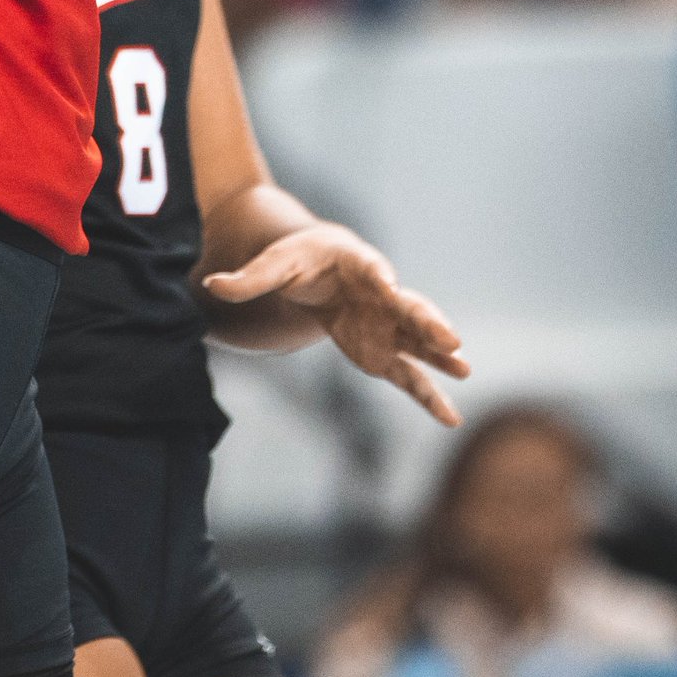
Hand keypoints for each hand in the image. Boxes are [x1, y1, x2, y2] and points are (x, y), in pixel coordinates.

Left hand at [204, 224, 470, 425]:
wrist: (321, 267)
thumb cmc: (298, 258)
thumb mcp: (272, 263)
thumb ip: (248, 278)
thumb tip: (212, 285)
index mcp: (356, 262)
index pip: (371, 268)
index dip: (380, 277)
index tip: (390, 284)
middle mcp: (382, 293)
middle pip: (409, 306)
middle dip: (428, 321)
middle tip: (450, 337)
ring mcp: (388, 324)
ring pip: (418, 342)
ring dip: (439, 356)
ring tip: (463, 371)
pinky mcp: (385, 351)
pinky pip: (409, 375)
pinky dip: (427, 395)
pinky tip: (449, 418)